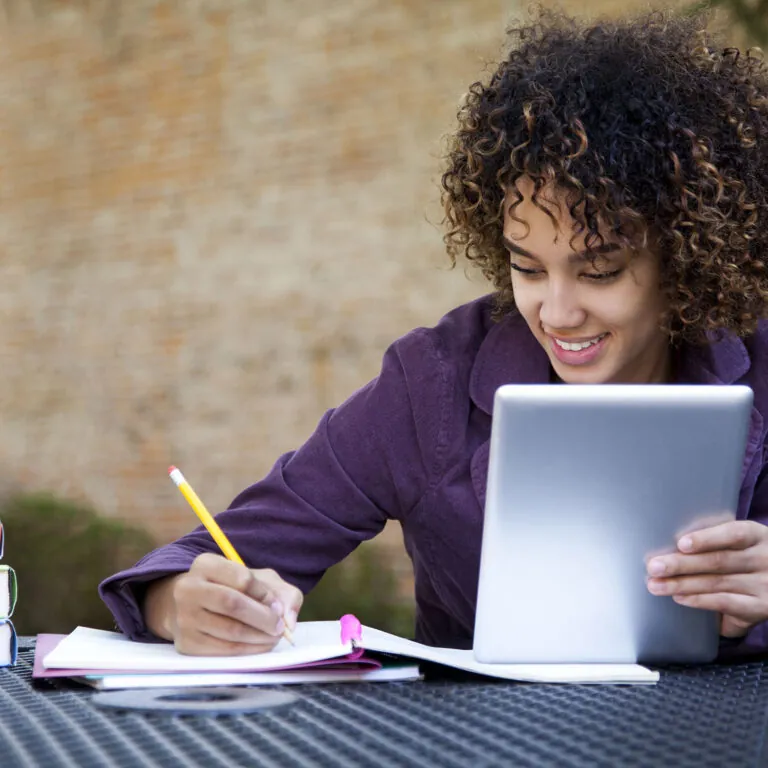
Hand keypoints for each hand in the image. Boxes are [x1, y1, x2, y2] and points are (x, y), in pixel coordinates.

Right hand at [144, 553, 302, 654]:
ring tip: (273, 637)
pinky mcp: (185, 643)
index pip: (241, 578)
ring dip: (259, 637)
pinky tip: (259, 645)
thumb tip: (289, 619)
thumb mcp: (258, 579)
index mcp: (206, 564)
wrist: (192, 607)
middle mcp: (188, 588)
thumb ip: (281, 592)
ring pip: (229, 630)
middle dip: (263, 618)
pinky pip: (223, 650)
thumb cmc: (232, 589)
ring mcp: (184, 617)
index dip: (264, 594)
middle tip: (280, 627)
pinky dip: (247, 651)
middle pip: (232, 603)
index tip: (278, 606)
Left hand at [646, 520, 767, 637]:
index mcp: (756, 535)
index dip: (707, 538)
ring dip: (682, 584)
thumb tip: (675, 540)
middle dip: (681, 564)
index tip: (681, 543)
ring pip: (717, 583)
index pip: (733, 533)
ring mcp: (764, 584)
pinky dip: (700, 600)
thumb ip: (718, 538)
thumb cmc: (751, 556)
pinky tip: (679, 597)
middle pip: (718, 561)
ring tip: (656, 584)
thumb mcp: (744, 541)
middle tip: (653, 566)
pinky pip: (726, 603)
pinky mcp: (761, 607)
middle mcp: (763, 559)